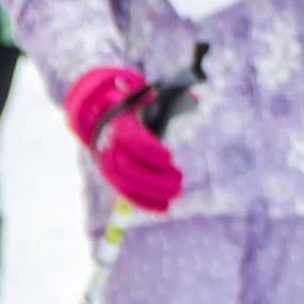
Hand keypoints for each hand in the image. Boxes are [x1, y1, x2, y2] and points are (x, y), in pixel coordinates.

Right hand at [64, 67, 184, 212]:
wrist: (114, 114)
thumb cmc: (144, 104)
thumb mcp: (157, 95)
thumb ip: (175, 95)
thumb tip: (195, 100)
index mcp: (123, 121)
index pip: (131, 138)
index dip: (149, 149)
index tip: (169, 156)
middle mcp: (111, 143)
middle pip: (126, 166)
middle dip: (153, 177)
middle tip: (179, 179)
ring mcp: (109, 161)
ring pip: (124, 182)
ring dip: (151, 191)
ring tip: (176, 192)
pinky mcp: (113, 176)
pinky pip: (124, 193)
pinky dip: (143, 203)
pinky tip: (164, 208)